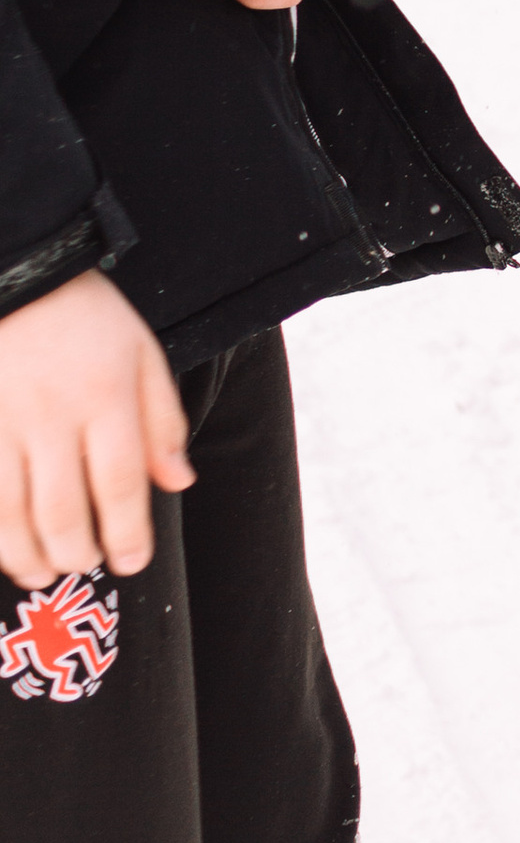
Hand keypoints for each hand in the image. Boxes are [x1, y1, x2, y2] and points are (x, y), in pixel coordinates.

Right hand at [0, 268, 190, 583]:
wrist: (17, 272)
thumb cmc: (85, 317)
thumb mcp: (141, 354)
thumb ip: (163, 422)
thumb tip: (178, 482)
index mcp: (106, 395)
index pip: (121, 483)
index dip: (128, 533)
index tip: (132, 562)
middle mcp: (52, 414)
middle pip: (64, 509)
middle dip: (77, 553)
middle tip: (84, 564)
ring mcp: (1, 419)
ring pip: (10, 512)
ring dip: (27, 554)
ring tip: (42, 571)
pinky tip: (3, 545)